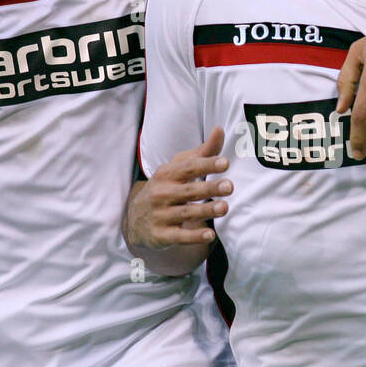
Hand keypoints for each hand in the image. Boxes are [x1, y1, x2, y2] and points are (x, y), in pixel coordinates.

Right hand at [125, 128, 230, 251]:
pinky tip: (210, 235)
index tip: (225, 163)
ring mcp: (160, 215)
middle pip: (188, 190)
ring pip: (186, 213)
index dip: (206, 165)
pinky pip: (179, 236)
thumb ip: (202, 153)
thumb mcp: (178, 169)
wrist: (136, 220)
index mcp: (167, 174)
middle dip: (209, 188)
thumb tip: (220, 130)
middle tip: (230, 186)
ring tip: (224, 207)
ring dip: (206, 210)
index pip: (188, 168)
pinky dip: (194, 236)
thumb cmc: (166, 188)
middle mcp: (161, 194)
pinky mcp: (160, 235)